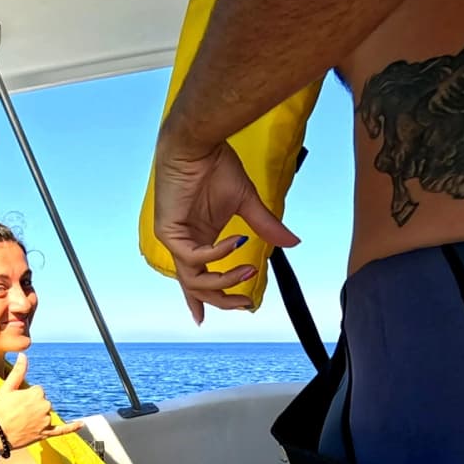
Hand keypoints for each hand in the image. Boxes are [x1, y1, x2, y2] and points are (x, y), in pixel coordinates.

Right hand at [0, 354, 82, 448]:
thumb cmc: (0, 410)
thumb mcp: (7, 388)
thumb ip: (18, 371)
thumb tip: (23, 355)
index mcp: (37, 393)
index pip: (38, 391)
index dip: (26, 396)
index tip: (16, 402)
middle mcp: (45, 406)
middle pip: (43, 402)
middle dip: (32, 406)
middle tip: (17, 413)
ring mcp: (46, 421)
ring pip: (46, 414)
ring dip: (38, 417)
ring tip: (22, 422)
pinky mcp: (46, 433)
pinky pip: (62, 430)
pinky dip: (72, 428)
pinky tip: (81, 425)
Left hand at [153, 137, 299, 324]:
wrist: (199, 143)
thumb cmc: (216, 167)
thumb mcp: (247, 203)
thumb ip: (265, 226)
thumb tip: (294, 243)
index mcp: (198, 239)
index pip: (196, 277)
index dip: (199, 300)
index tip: (202, 320)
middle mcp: (184, 243)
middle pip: (196, 286)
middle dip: (221, 300)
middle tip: (244, 303)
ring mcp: (174, 238)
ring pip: (193, 279)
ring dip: (223, 280)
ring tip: (248, 272)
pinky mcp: (169, 231)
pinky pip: (194, 256)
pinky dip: (218, 254)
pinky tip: (236, 242)